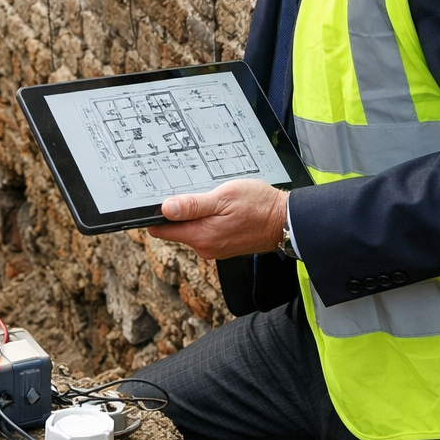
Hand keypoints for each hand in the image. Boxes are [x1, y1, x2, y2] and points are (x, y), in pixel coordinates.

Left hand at [146, 181, 288, 260]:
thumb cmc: (258, 206)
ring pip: (190, 229)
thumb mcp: (224, 197)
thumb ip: (193, 205)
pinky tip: (217, 207)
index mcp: (201, 236)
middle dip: (176, 212)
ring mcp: (214, 248)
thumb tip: (165, 209)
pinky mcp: (222, 246)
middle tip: (187, 191)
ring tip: (207, 197)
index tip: (155, 200)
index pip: (161, 230)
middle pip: (175, 229)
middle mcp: (204, 247)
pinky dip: (206, 219)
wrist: (285, 221)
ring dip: (193, 214)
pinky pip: (204, 231)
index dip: (154, 215)